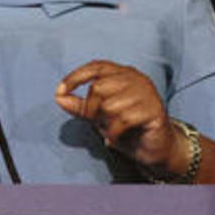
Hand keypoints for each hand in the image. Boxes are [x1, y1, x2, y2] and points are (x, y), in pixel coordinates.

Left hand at [54, 61, 179, 172]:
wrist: (155, 148)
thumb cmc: (128, 129)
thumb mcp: (99, 116)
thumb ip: (81, 106)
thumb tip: (59, 97)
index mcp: (123, 74)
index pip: (96, 67)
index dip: (76, 77)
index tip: (60, 91)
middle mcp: (136, 79)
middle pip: (99, 87)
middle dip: (92, 110)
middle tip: (99, 123)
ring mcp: (146, 93)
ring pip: (110, 106)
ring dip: (105, 124)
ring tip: (112, 130)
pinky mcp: (154, 110)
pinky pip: (123, 120)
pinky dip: (114, 133)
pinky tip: (116, 138)